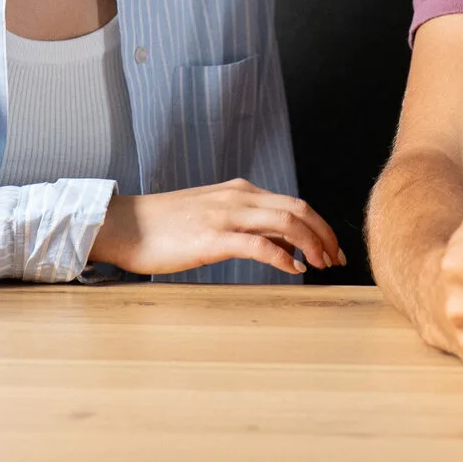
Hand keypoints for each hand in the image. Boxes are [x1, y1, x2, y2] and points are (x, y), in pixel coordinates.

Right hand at [89, 179, 343, 276]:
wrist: (125, 225)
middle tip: (338, 260)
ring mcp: (226, 216)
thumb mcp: (212, 217)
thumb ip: (246, 225)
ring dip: (311, 244)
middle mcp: (238, 197)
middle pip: (298, 209)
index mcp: (240, 191)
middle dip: (324, 234)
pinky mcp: (212, 238)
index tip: (332, 249)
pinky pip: (258, 244)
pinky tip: (293, 269)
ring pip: (285, 222)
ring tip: (321, 265)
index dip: (319, 226)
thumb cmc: (165, 226)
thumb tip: (283, 246)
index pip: (293, 203)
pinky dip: (283, 257)